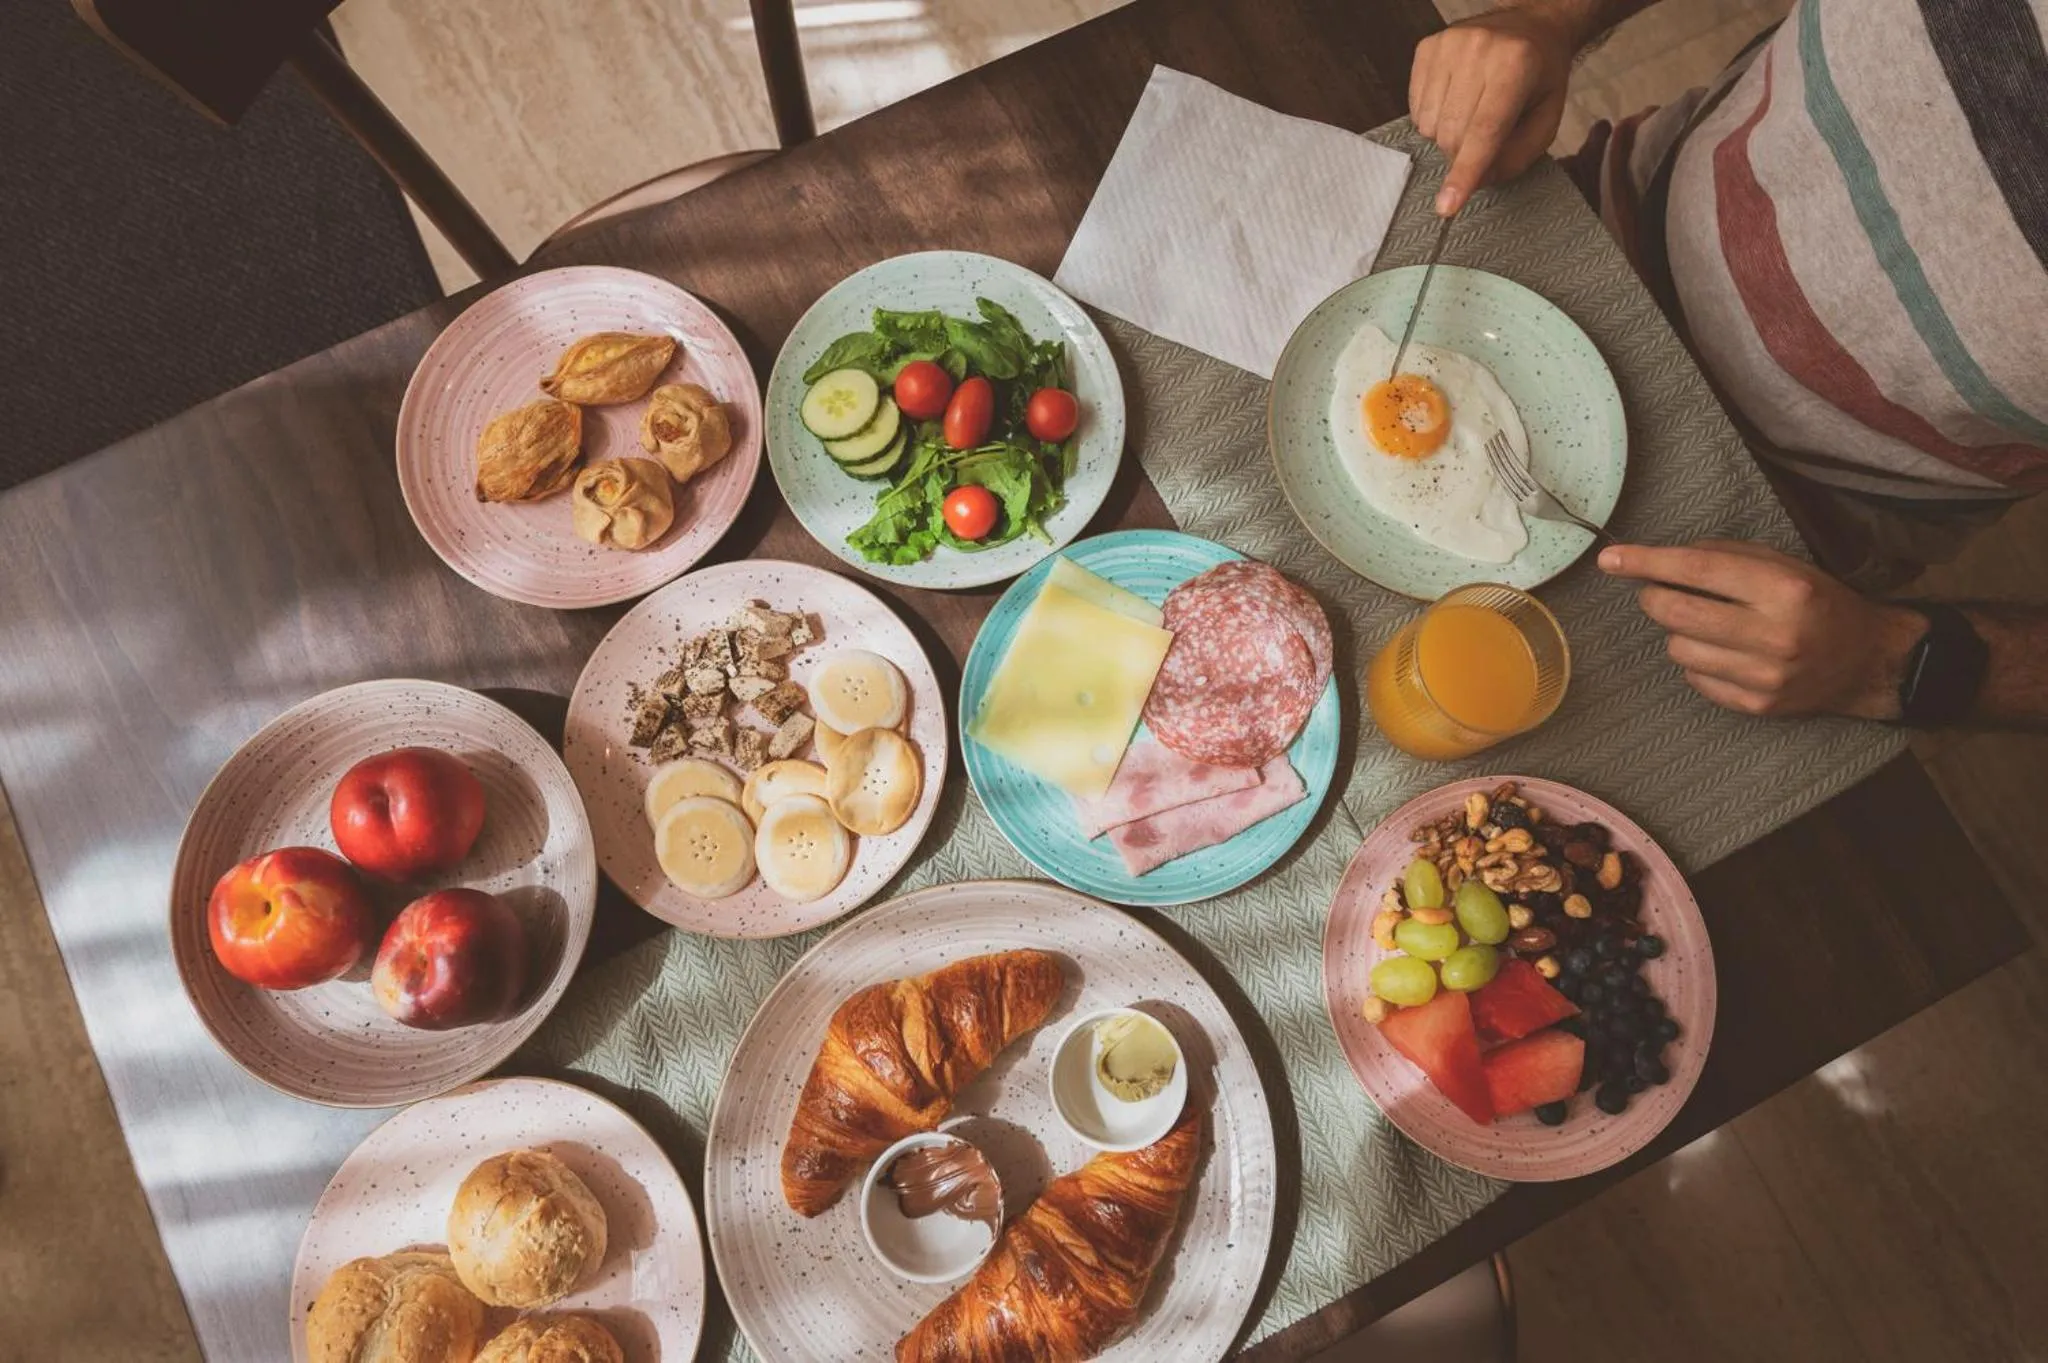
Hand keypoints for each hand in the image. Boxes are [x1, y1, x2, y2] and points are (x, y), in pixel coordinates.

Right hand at [1411, 6, 1579, 215]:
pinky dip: (1432, 118)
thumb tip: (1476, 182)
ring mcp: (1447, 45)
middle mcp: (1478, 49)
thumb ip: (1516, 157)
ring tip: (1470, 114)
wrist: (1529, 25)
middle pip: (1452, 133)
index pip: (1484, 131)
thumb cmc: (1540, 78)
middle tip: (1482, 144)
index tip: (1447, 207)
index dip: (1465, 172)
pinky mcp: (1426, 48)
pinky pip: (1415, 109)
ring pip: (1429, 125)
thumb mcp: (1547, 120)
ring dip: (1446, 136)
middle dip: (1462, 155)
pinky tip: (1454, 101)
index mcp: (1517, 64)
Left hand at [1598, 540, 1929, 719]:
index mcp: (1783, 589)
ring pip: (1678, 649)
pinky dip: (1698, 662)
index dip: (1647, 562)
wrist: (1866, 661)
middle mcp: (1774, 634)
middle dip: (1653, 598)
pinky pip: (1695, 679)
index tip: (1611, 558)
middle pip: (1676, 614)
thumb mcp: (1784, 566)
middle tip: (1658, 592)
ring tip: (1708, 625)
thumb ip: (1725, 558)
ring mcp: (1764, 676)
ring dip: (1679, 633)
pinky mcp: (1756, 706)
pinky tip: (1725, 653)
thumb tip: (1663, 559)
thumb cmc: (1819, 603)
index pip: (1697, 571)